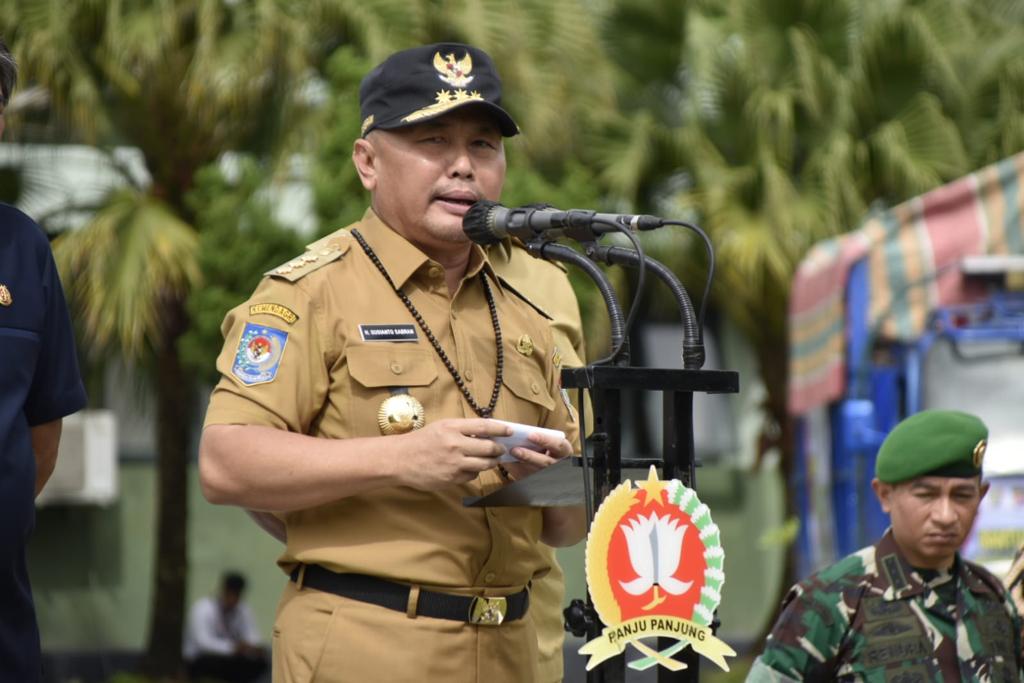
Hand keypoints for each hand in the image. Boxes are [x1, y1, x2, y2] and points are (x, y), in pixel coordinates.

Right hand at [394, 418, 509, 489]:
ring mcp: (454, 463)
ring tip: (491, 459)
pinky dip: (474, 472)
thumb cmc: (421, 441)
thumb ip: (462, 429)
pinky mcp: (451, 479)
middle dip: (499, 449)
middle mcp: (455, 444)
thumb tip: (486, 432)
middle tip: (501, 449)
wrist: (399, 460)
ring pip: (484, 464)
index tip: (510, 430)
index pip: (484, 426)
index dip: (501, 428)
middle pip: (489, 447)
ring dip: (491, 462)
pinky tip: (469, 468)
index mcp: (452, 427)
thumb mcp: (441, 427)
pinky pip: (471, 476)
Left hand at [500, 429, 572, 480]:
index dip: (545, 440)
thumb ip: (536, 438)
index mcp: (563, 451)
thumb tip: (516, 432)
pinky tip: (507, 464)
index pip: (559, 445)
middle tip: (514, 449)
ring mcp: (550, 476)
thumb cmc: (547, 448)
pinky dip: (517, 471)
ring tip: (509, 457)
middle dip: (529, 456)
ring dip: (521, 465)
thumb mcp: (548, 442)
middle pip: (546, 463)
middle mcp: (559, 465)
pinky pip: (528, 479)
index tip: (530, 435)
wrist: (551, 467)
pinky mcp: (539, 483)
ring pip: (536, 473)